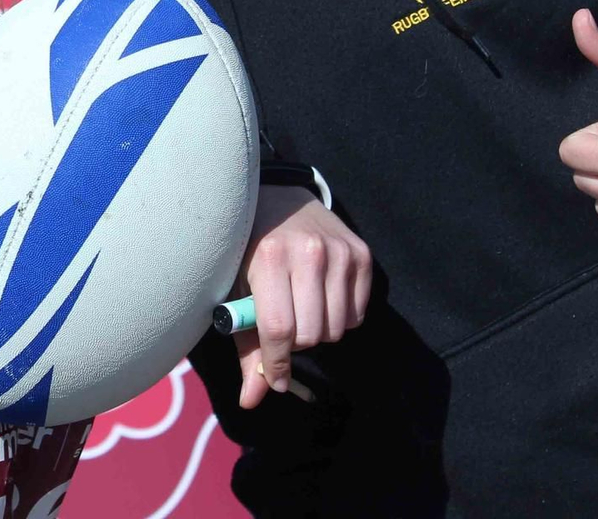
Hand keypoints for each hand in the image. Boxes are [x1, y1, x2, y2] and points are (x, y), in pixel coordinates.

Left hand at [231, 184, 370, 408]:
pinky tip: (320, 297)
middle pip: (312, 335)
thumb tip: (252, 400)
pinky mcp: (361, 253)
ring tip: (300, 310)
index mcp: (269, 257)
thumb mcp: (236, 291)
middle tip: (283, 327)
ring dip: (318, 332)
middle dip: (295, 344)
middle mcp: (309, 252)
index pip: (279, 330)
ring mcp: (339, 251)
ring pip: (337, 329)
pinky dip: (339, 318)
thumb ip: (246, 347)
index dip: (276, 363)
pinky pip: (357, 314)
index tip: (274, 377)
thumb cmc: (248, 249)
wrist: (279, 197)